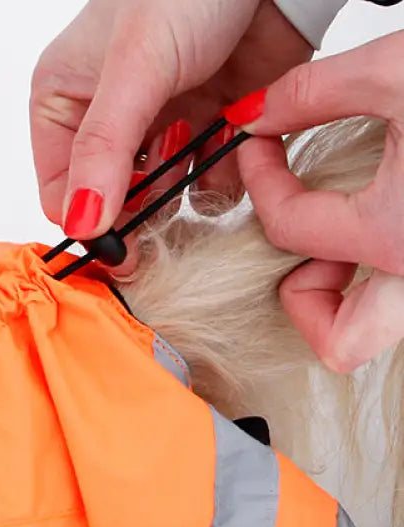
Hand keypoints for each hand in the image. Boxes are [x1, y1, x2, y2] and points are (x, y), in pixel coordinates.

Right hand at [30, 0, 312, 240]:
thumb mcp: (134, 69)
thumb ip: (104, 150)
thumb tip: (81, 226)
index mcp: (63, 104)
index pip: (61, 193)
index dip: (88, 222)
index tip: (123, 242)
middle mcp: (105, 123)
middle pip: (112, 204)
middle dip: (142, 203)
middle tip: (168, 181)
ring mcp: (159, 128)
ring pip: (162, 200)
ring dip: (186, 186)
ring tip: (201, 135)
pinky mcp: (208, 131)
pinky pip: (209, 184)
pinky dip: (225, 173)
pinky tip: (232, 134)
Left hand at [238, 31, 403, 371]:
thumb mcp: (400, 68)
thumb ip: (316, 91)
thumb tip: (254, 112)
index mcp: (401, 233)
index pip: (287, 230)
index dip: (259, 181)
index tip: (258, 144)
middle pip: (340, 341)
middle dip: (306, 298)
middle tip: (309, 236)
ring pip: (376, 331)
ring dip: (346, 294)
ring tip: (351, 225)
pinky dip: (385, 274)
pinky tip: (393, 214)